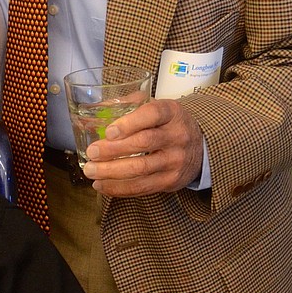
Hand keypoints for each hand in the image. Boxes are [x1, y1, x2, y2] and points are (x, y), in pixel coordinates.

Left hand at [81, 98, 203, 195]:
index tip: (109, 131)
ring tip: (91, 171)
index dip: (129, 123)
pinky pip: (142, 187)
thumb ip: (131, 104)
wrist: (201, 148)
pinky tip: (102, 185)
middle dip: (113, 150)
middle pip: (143, 143)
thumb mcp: (159, 108)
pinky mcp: (171, 181)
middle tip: (92, 152)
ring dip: (111, 172)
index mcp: (172, 112)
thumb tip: (98, 108)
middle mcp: (177, 136)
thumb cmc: (169, 125)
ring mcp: (176, 160)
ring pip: (141, 168)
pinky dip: (119, 188)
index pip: (152, 114)